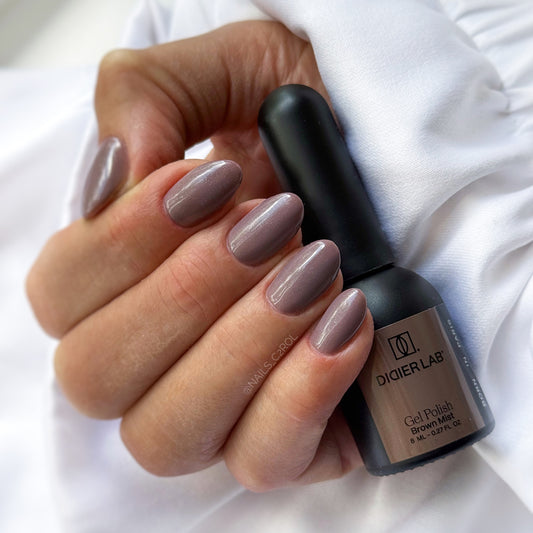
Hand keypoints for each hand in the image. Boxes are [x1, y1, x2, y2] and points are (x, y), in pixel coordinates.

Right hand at [27, 21, 373, 490]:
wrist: (397, 154)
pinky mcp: (294, 435)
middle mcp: (158, 350)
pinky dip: (300, 394)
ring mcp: (223, 402)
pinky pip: (266, 458)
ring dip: (238, 346)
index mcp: (125, 271)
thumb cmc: (307, 115)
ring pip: (171, 432)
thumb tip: (113, 182)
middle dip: (183, 295)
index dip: (121, 244)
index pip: (62, 296)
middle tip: (269, 225)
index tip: (210, 182)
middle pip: (98, 376)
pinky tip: (347, 321)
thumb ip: (145, 101)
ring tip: (314, 267)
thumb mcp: (227, 71)